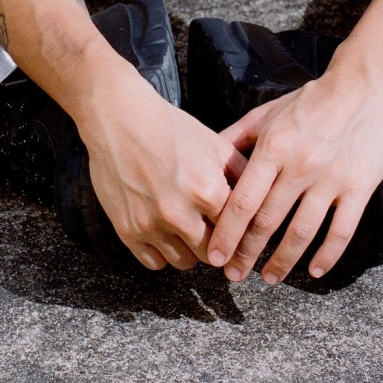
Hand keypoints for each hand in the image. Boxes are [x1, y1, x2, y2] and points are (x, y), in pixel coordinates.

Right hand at [76, 64, 233, 271]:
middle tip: (213, 233)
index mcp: (207, 190)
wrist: (120, 119)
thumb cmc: (170, 128)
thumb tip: (263, 197)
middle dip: (217, 245)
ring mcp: (151, 224)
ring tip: (188, 231)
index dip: (238, 231)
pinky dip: (162, 253)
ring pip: (184, 262)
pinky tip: (165, 234)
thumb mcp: (215, 144)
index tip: (237, 233)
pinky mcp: (127, 231)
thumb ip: (241, 174)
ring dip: (190, 250)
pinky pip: (154, 263)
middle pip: (212, 254)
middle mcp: (179, 213)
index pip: (235, 231)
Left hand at [206, 70, 382, 283]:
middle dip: (247, 254)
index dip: (227, 234)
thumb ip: (236, 138)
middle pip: (267, 222)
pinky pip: (341, 230)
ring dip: (283, 261)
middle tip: (235, 275)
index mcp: (273, 148)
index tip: (215, 256)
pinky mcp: (358, 187)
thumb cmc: (310, 101)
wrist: (362, 87)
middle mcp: (299, 166)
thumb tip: (207, 159)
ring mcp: (330, 180)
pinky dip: (327, 255)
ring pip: (301, 232)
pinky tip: (314, 271)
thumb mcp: (266, 114)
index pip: (242, 201)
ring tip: (269, 278)